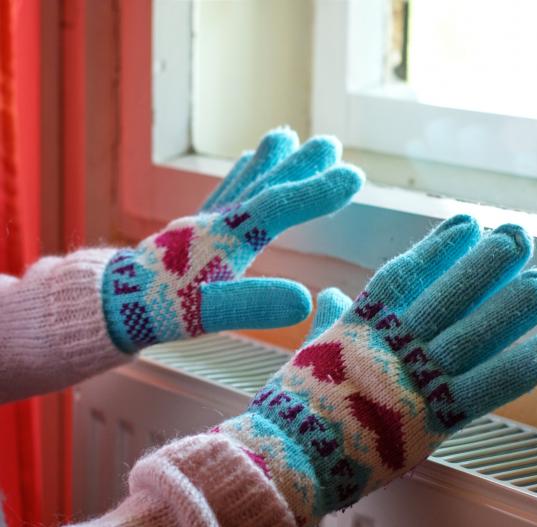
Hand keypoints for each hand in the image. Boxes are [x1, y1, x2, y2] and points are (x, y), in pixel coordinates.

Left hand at [102, 128, 362, 352]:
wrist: (117, 300)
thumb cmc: (163, 308)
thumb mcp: (210, 313)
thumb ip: (254, 304)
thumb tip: (304, 300)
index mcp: (228, 238)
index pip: (279, 206)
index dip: (317, 191)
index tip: (353, 175)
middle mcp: (218, 221)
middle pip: (266, 185)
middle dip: (301, 167)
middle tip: (330, 144)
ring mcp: (205, 220)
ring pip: (244, 183)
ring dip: (270, 162)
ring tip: (285, 137)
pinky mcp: (194, 226)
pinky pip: (224, 192)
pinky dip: (241, 175)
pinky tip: (247, 167)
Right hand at [220, 215, 536, 526]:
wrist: (287, 455)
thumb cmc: (293, 403)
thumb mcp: (308, 350)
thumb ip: (330, 319)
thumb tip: (330, 293)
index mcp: (358, 324)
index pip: (404, 275)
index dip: (437, 248)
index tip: (466, 224)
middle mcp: (390, 345)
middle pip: (446, 297)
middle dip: (483, 265)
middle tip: (516, 236)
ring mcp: (413, 380)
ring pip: (472, 336)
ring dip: (511, 308)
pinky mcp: (433, 419)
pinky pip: (486, 388)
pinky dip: (525, 366)